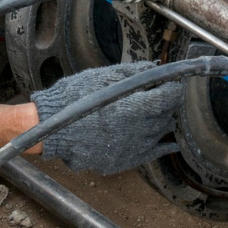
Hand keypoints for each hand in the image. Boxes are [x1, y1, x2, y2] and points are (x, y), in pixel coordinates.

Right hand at [31, 63, 182, 174]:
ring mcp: (132, 147)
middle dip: (167, 102)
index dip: (174, 88)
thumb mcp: (102, 76)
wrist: (52, 128)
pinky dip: (164, 146)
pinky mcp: (125, 159)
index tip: (174, 82)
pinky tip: (170, 142)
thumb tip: (154, 68)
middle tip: (163, 93)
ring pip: (161, 132)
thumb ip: (132, 73)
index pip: (167, 97)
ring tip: (159, 111)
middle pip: (166, 114)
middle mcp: (137, 129)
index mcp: (133, 106)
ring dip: (164, 120)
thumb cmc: (74, 98)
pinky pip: (153, 153)